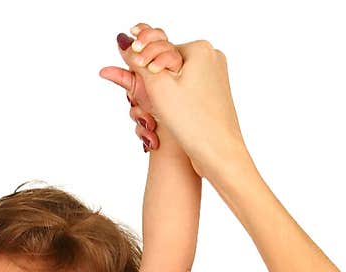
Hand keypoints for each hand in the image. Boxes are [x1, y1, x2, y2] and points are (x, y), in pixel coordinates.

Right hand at [107, 32, 250, 180]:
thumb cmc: (192, 122)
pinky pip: (187, 95)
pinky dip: (176, 107)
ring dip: (162, 101)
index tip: (139, 94)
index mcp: (200, 48)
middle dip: (154, 89)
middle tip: (151, 113)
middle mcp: (212, 58)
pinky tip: (176, 124)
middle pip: (167, 67)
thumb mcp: (157, 88)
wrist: (220, 154)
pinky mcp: (215, 96)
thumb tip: (125, 43)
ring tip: (163, 122)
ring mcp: (216, 77)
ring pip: (176, 83)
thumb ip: (138, 63)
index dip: (144, 73)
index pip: (159, 51)